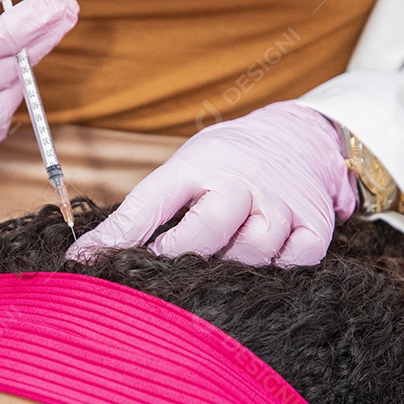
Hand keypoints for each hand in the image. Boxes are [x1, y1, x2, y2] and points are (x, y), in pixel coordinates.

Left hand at [70, 102, 357, 265]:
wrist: (299, 136)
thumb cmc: (227, 162)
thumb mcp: (183, 170)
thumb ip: (141, 214)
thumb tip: (87, 258)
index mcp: (199, 164)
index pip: (152, 201)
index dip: (121, 237)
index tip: (93, 263)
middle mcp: (241, 180)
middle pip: (209, 228)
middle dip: (182, 255)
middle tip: (167, 267)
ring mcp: (282, 202)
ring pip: (255, 249)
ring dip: (234, 264)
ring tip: (221, 262)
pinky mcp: (316, 224)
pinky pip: (297, 260)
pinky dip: (279, 267)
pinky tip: (264, 263)